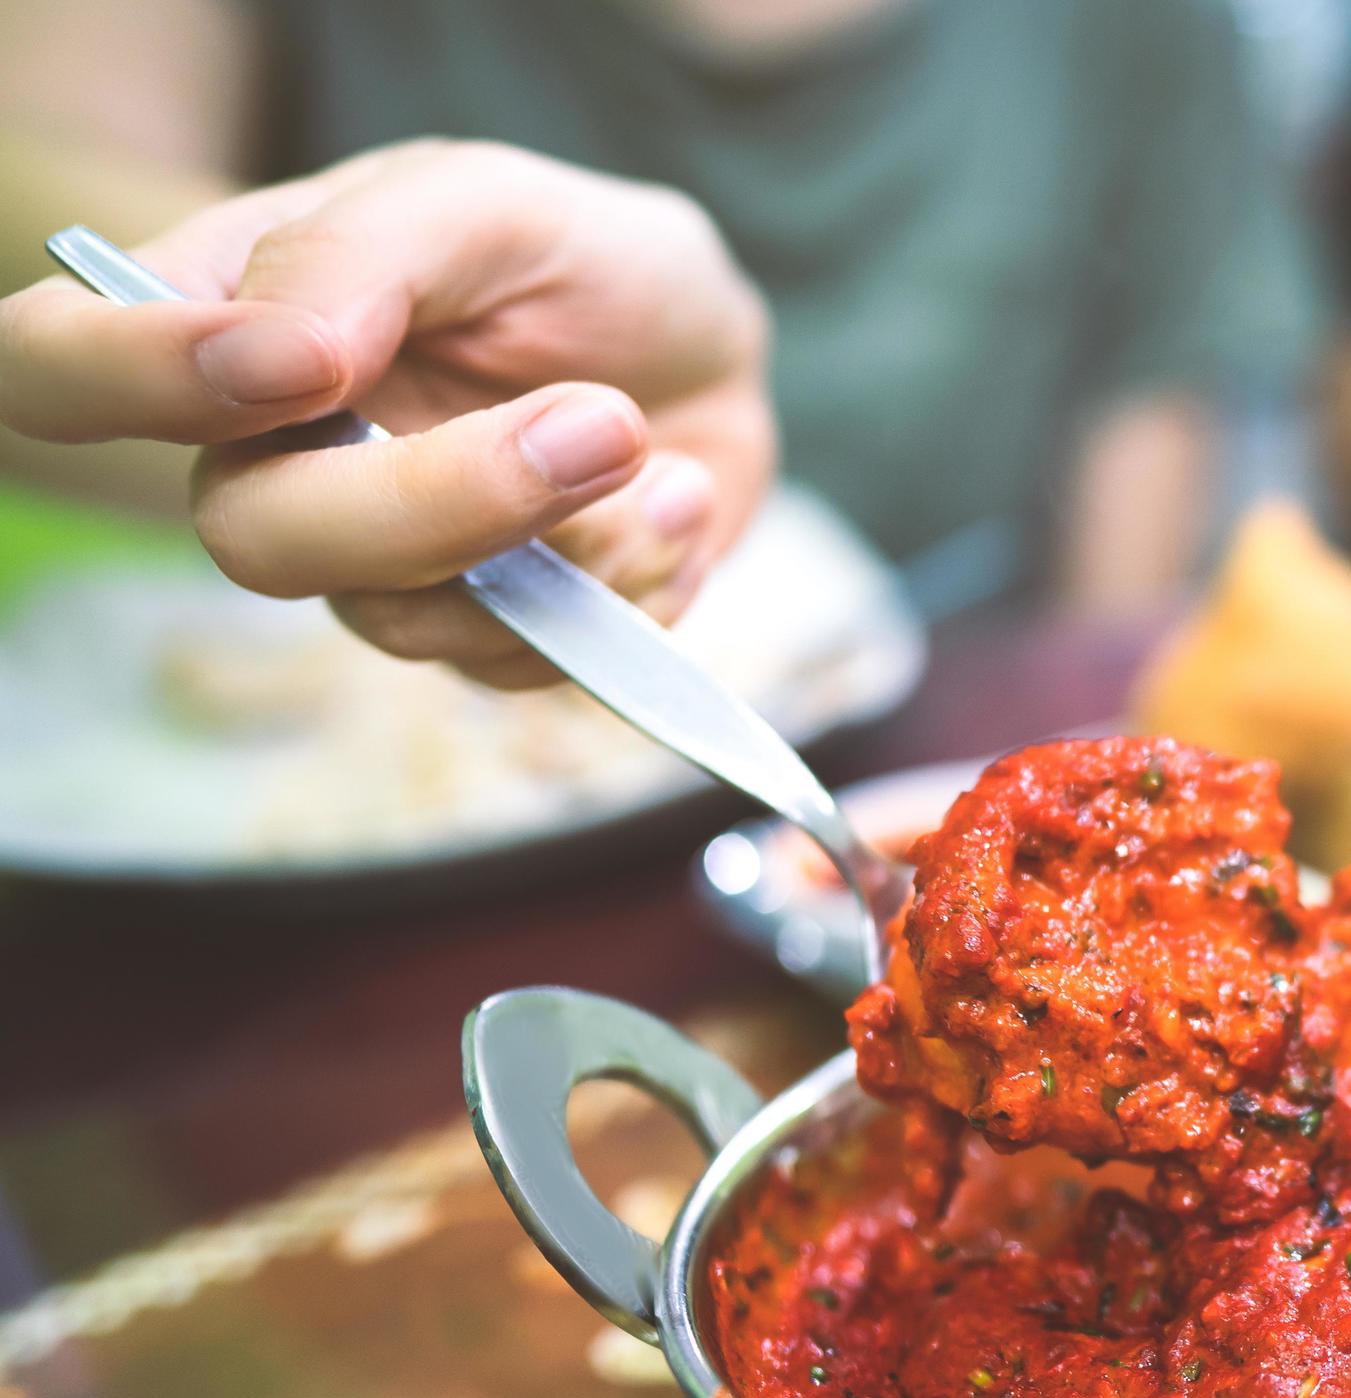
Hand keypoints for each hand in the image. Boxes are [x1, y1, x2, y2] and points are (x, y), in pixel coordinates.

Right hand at [0, 139, 773, 684]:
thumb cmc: (573, 260)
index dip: (132, 382)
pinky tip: (677, 498)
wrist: (708, 347)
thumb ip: (366, 253)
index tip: (306, 363)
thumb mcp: (484, 202)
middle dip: (437, 500)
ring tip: (655, 448)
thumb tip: (290, 348)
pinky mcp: (489, 635)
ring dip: (567, 545)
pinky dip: (630, 586)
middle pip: (255, 539)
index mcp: (218, 324)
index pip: (57, 370)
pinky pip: (528, 665)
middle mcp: (273, 461)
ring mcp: (382, 565)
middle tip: (598, 423)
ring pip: (405, 623)